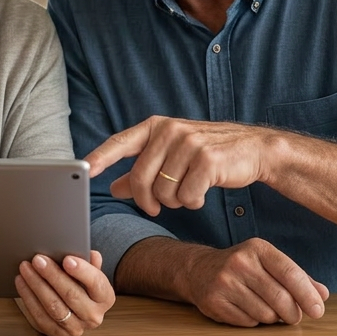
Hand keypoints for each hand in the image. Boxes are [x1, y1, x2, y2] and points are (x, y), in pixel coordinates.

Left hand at [13, 250, 114, 335]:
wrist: (74, 307)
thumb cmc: (81, 284)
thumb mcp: (89, 272)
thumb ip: (90, 263)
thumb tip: (91, 255)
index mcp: (105, 298)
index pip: (96, 283)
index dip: (82, 271)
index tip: (67, 259)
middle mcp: (93, 316)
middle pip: (71, 295)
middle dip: (52, 275)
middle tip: (38, 260)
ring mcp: (75, 328)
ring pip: (54, 307)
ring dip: (37, 285)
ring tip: (26, 268)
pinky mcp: (57, 333)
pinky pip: (40, 317)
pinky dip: (29, 298)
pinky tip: (21, 282)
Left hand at [86, 116, 270, 216]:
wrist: (253, 150)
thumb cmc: (208, 154)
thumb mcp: (172, 157)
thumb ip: (141, 171)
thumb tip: (113, 188)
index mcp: (156, 126)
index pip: (120, 142)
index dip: (100, 157)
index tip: (83, 170)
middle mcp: (170, 131)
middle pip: (141, 179)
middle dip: (147, 201)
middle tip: (156, 209)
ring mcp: (189, 143)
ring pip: (164, 191)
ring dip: (175, 201)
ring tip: (188, 192)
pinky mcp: (207, 160)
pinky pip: (186, 197)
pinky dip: (193, 202)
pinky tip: (202, 193)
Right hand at [182, 238, 328, 325]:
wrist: (198, 269)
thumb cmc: (241, 267)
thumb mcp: (268, 263)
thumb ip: (297, 277)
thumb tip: (322, 294)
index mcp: (258, 249)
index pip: (290, 273)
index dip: (307, 295)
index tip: (317, 310)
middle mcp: (240, 263)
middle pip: (280, 298)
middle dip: (293, 313)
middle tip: (293, 316)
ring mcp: (225, 283)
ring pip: (265, 314)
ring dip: (272, 318)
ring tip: (265, 308)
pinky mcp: (214, 302)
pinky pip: (248, 322)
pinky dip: (253, 321)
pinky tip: (247, 310)